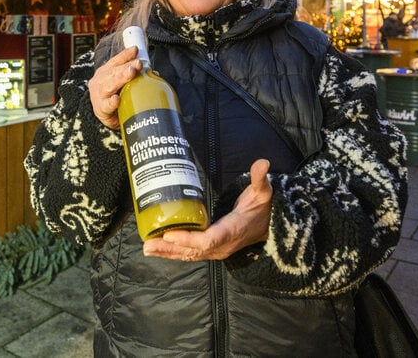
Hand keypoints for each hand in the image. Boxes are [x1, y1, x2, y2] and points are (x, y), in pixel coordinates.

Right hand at [88, 45, 139, 129]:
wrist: (105, 116)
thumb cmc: (115, 96)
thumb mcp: (123, 84)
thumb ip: (135, 77)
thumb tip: (154, 73)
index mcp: (106, 72)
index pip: (116, 61)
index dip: (125, 55)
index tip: (135, 49)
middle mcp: (100, 81)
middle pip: (113, 72)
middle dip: (126, 67)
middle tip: (138, 64)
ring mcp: (99, 94)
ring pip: (109, 85)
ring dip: (120, 78)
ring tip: (131, 73)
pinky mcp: (100, 109)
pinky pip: (106, 105)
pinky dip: (111, 102)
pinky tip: (116, 99)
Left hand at [143, 159, 272, 261]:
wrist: (270, 227)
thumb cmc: (262, 208)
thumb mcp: (262, 192)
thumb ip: (259, 178)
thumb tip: (263, 163)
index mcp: (232, 230)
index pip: (209, 239)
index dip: (189, 239)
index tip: (170, 234)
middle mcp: (222, 245)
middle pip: (193, 250)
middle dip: (170, 248)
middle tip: (148, 245)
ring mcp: (216, 250)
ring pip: (189, 254)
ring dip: (167, 252)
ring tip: (147, 248)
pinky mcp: (210, 250)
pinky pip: (190, 253)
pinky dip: (173, 252)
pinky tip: (158, 249)